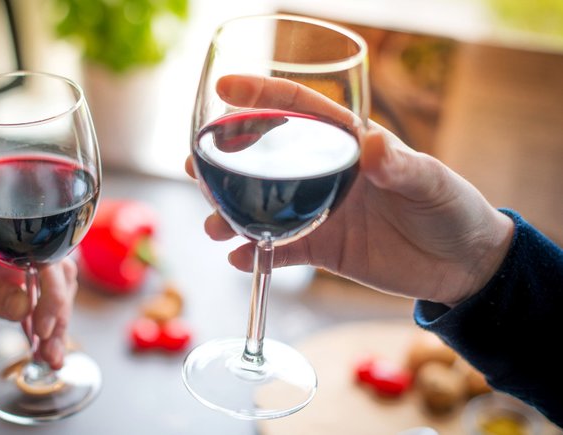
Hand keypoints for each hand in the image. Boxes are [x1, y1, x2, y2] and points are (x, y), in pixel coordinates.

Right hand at [186, 74, 514, 305]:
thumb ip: (399, 166)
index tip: (226, 89)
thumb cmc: (451, 208)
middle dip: (225, 161)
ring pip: (261, 207)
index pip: (298, 108)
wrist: (461, 266)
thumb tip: (372, 146)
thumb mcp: (429, 182)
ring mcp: (318, 212)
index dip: (261, 95)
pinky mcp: (321, 249)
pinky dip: (255, 256)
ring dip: (230, 214)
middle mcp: (324, 174)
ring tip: (212, 225)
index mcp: (347, 143)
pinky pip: (279, 251)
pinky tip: (238, 260)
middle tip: (194, 166)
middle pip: (264, 158)